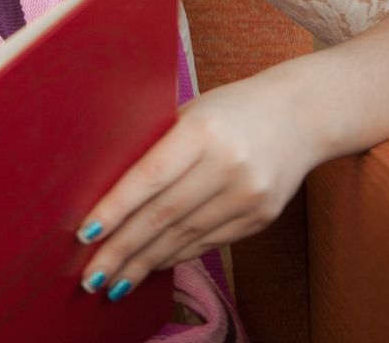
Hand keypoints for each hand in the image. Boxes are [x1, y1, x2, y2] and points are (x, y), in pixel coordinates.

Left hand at [73, 71, 314, 301]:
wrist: (302, 115)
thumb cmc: (231, 107)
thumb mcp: (192, 110)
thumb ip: (157, 142)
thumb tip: (107, 183)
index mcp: (203, 131)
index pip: (149, 176)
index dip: (115, 208)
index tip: (86, 234)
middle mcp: (228, 166)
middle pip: (164, 215)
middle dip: (122, 249)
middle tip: (91, 275)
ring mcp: (248, 196)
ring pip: (185, 237)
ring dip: (145, 262)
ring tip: (114, 282)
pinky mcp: (261, 218)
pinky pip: (208, 243)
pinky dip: (175, 256)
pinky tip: (151, 266)